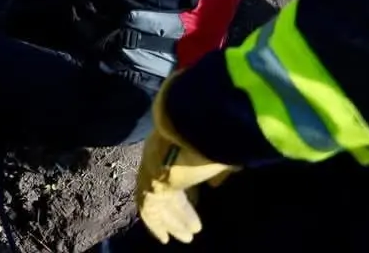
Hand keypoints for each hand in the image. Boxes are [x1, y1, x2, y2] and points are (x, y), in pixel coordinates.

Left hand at [137, 75, 237, 243]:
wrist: (189, 129)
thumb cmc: (210, 136)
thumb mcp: (219, 153)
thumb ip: (217, 169)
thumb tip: (215, 184)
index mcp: (174, 145)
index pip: (177, 171)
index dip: (187, 189)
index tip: (196, 199)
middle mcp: (159, 157)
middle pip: (167, 189)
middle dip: (180, 209)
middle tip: (193, 226)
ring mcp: (151, 172)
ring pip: (158, 203)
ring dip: (173, 221)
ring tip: (187, 237)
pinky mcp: (148, 186)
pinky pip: (149, 210)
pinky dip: (158, 224)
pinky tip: (166, 238)